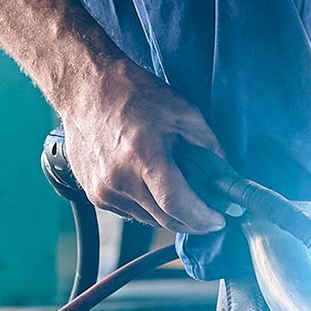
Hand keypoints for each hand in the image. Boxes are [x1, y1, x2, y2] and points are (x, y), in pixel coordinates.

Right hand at [54, 53, 227, 238]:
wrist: (86, 89)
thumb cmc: (132, 93)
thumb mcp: (183, 111)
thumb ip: (208, 146)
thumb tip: (224, 173)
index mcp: (143, 156)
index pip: (178, 205)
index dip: (203, 218)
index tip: (220, 219)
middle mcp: (119, 179)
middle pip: (165, 219)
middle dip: (193, 221)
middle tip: (211, 213)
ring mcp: (103, 189)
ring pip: (148, 220)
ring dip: (170, 214)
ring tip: (183, 194)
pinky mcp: (94, 194)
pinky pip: (130, 212)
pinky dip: (149, 207)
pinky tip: (154, 186)